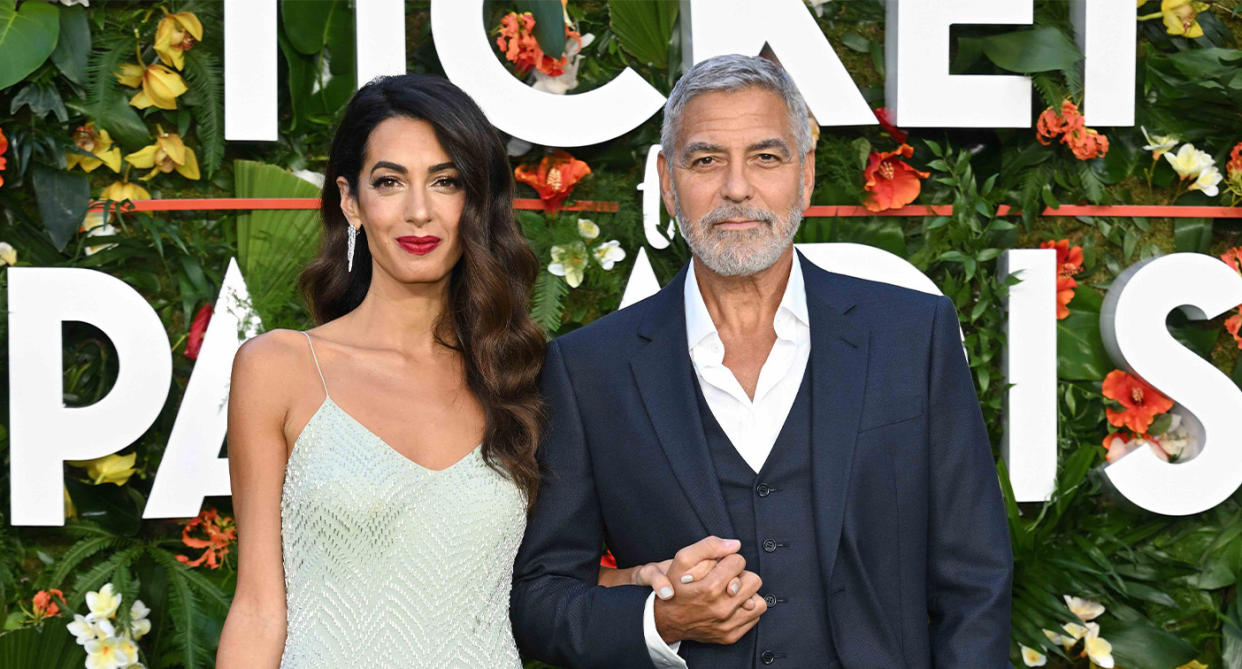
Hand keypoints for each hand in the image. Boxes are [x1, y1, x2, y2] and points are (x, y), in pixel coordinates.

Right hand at [652, 536, 766, 644]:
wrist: (664, 620)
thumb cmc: (674, 587)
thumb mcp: (682, 560)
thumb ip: (708, 546)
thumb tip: (735, 545)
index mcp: (711, 587)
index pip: (739, 561)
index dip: (729, 560)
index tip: (720, 565)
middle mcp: (721, 608)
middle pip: (753, 580)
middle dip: (741, 575)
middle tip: (727, 578)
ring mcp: (727, 624)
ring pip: (758, 601)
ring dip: (747, 594)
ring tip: (732, 592)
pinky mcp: (730, 635)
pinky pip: (753, 617)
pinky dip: (745, 609)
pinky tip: (732, 605)